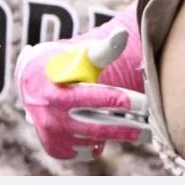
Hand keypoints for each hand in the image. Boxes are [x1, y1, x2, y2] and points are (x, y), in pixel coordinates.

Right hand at [15, 6, 150, 160]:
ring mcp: (54, 137)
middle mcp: (52, 118)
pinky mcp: (57, 148)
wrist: (32, 83)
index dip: (121, 100)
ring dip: (117, 135)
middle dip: (129, 128)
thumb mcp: (81, 55)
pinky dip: (100, 143)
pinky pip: (87, 151)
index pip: (94, 99)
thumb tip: (122, 34)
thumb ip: (104, 49)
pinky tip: (109, 132)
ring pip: (95, 140)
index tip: (144, 102)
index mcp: (58, 93)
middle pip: (98, 127)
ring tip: (141, 129)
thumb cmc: (65, 65)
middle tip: (152, 126)